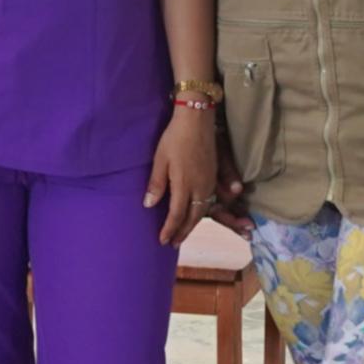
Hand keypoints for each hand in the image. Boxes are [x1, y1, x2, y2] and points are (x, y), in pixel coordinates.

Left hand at [147, 106, 224, 246]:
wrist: (197, 120)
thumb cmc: (174, 138)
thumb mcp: (160, 160)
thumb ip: (157, 184)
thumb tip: (149, 205)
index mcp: (184, 185)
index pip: (176, 215)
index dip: (169, 230)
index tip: (162, 240)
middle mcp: (200, 187)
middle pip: (192, 217)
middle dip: (183, 231)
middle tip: (174, 243)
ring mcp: (209, 182)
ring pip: (203, 210)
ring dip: (193, 223)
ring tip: (184, 232)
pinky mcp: (214, 175)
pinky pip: (209, 200)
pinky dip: (201, 211)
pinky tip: (197, 213)